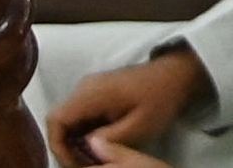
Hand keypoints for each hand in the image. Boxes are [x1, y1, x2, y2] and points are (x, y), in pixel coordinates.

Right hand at [46, 48, 204, 167]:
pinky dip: (84, 134)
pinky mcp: (96, 94)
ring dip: (75, 142)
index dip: (58, 146)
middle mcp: (84, 88)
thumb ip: (108, 139)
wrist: (176, 74)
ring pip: (69, 121)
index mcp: (91, 93)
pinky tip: (99, 146)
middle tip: (86, 165)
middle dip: (67, 148)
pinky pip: (80, 117)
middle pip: (60, 122)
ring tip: (93, 159)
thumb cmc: (160, 98)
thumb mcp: (138, 125)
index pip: (56, 120)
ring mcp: (89, 90)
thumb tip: (85, 149)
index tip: (74, 163)